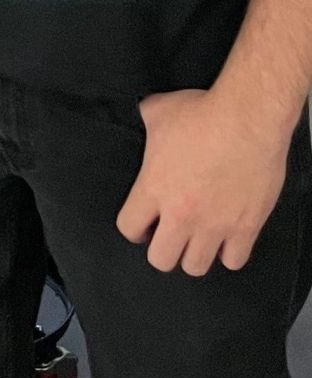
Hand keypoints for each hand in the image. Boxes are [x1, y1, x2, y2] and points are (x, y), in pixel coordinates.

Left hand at [116, 87, 289, 274]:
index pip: (128, 228)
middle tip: (168, 235)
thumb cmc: (202, 113)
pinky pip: (233, 261)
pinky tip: (226, 238)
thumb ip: (141, 121)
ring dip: (193, 254)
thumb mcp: (156, 111)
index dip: (133, 228)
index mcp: (153, 188)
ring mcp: (215, 224)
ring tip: (195, 240)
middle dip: (161, 249)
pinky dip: (229, 253)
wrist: (248, 119)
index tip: (142, 224)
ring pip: (196, 266)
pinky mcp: (246, 227)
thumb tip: (137, 114)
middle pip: (161, 259)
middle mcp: (181, 214)